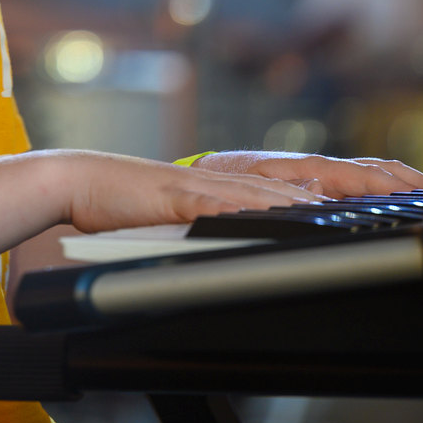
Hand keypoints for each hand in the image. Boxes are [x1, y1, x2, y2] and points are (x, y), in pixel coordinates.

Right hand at [64, 153, 318, 234]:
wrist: (72, 180)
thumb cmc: (113, 204)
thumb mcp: (162, 216)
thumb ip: (190, 224)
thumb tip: (211, 243)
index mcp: (204, 189)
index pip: (263, 191)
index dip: (300, 198)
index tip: (336, 203)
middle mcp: (204, 183)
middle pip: (268, 190)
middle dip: (310, 198)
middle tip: (349, 205)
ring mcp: (189, 188)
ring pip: (250, 194)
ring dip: (288, 203)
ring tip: (325, 209)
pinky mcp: (170, 198)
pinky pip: (211, 206)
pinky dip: (239, 211)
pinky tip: (263, 217)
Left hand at [192, 152, 422, 197]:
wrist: (207, 174)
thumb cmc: (229, 181)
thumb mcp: (254, 188)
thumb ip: (287, 190)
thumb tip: (322, 191)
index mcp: (312, 167)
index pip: (367, 176)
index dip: (399, 186)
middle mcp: (322, 167)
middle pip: (380, 169)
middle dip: (416, 181)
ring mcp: (322, 171)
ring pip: (374, 172)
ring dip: (407, 181)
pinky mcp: (317, 179)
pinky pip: (361, 179)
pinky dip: (387, 184)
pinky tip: (399, 198)